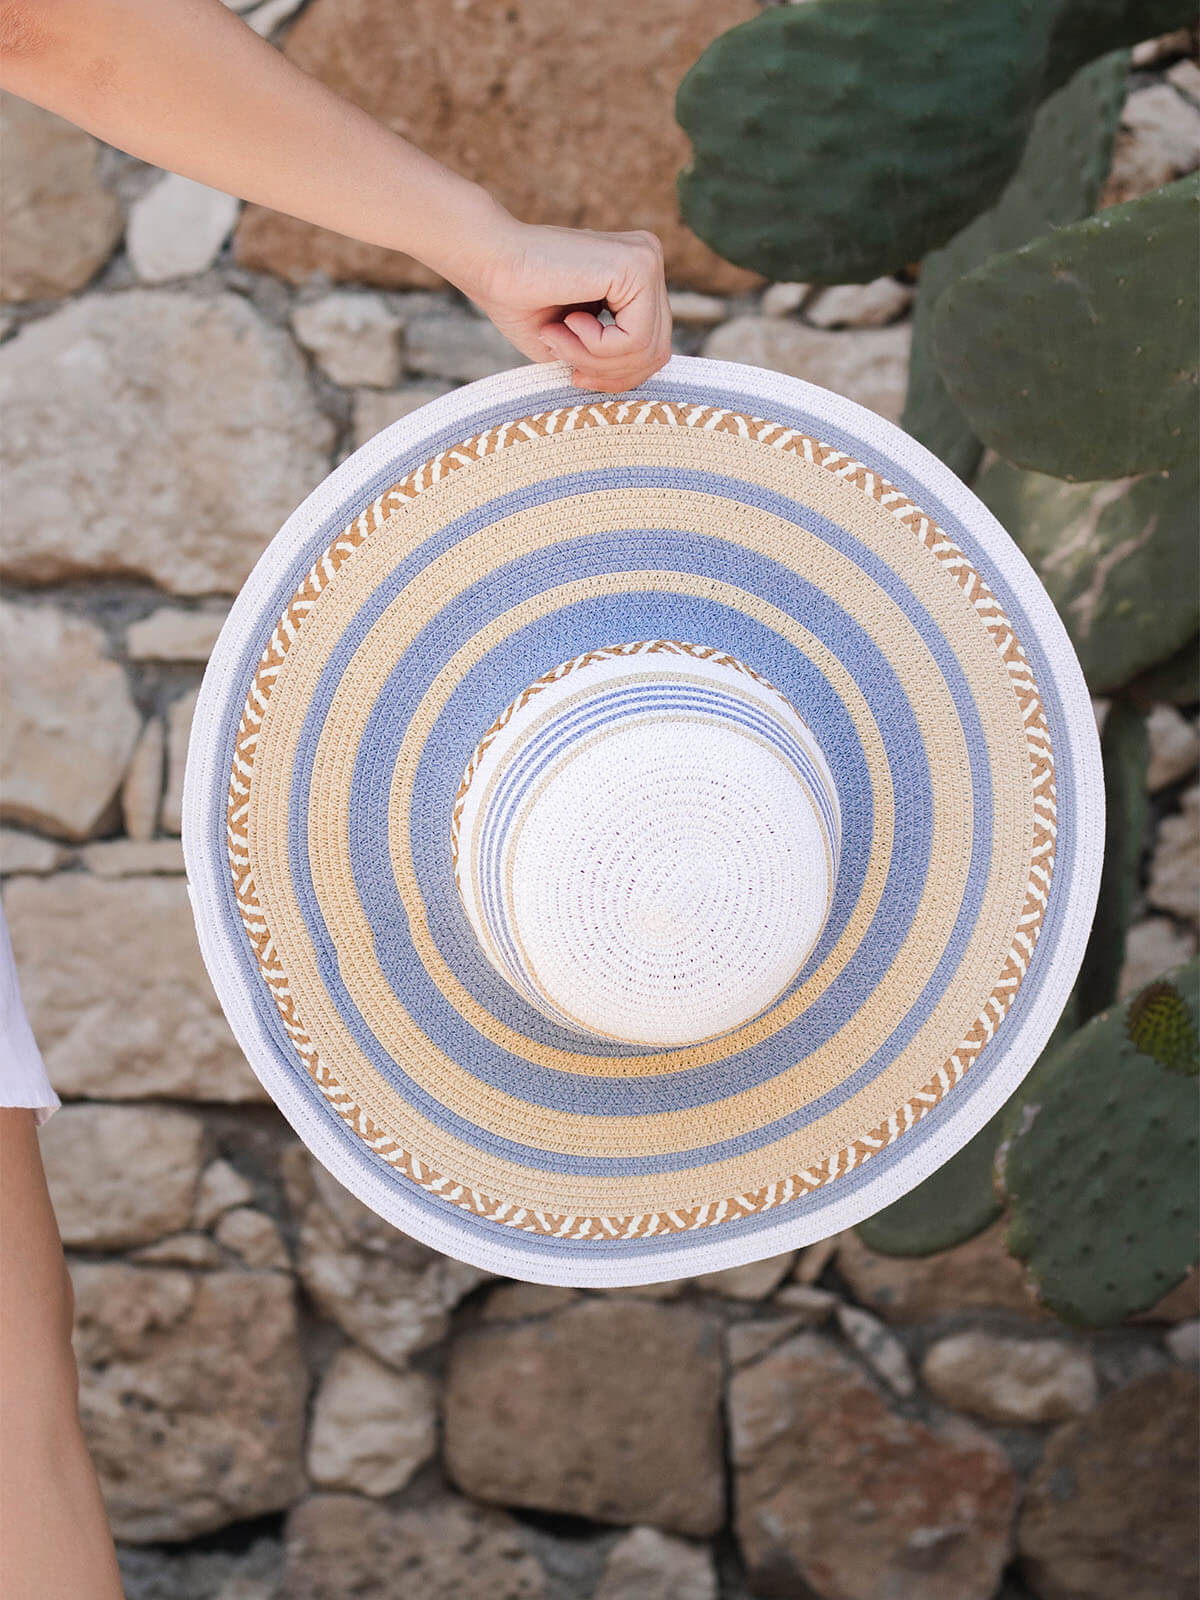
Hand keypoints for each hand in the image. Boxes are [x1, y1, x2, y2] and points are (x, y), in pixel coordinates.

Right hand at [448, 208, 673, 393]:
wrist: (488, 261)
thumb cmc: (520, 301)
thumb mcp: (578, 342)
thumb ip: (615, 355)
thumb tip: (643, 375)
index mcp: (637, 275)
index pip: (653, 346)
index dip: (616, 376)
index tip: (577, 376)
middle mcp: (649, 260)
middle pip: (656, 351)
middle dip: (608, 373)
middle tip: (568, 364)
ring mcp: (647, 259)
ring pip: (648, 349)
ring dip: (596, 360)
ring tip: (558, 338)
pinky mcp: (638, 265)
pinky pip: (635, 339)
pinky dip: (596, 347)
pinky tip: (568, 322)